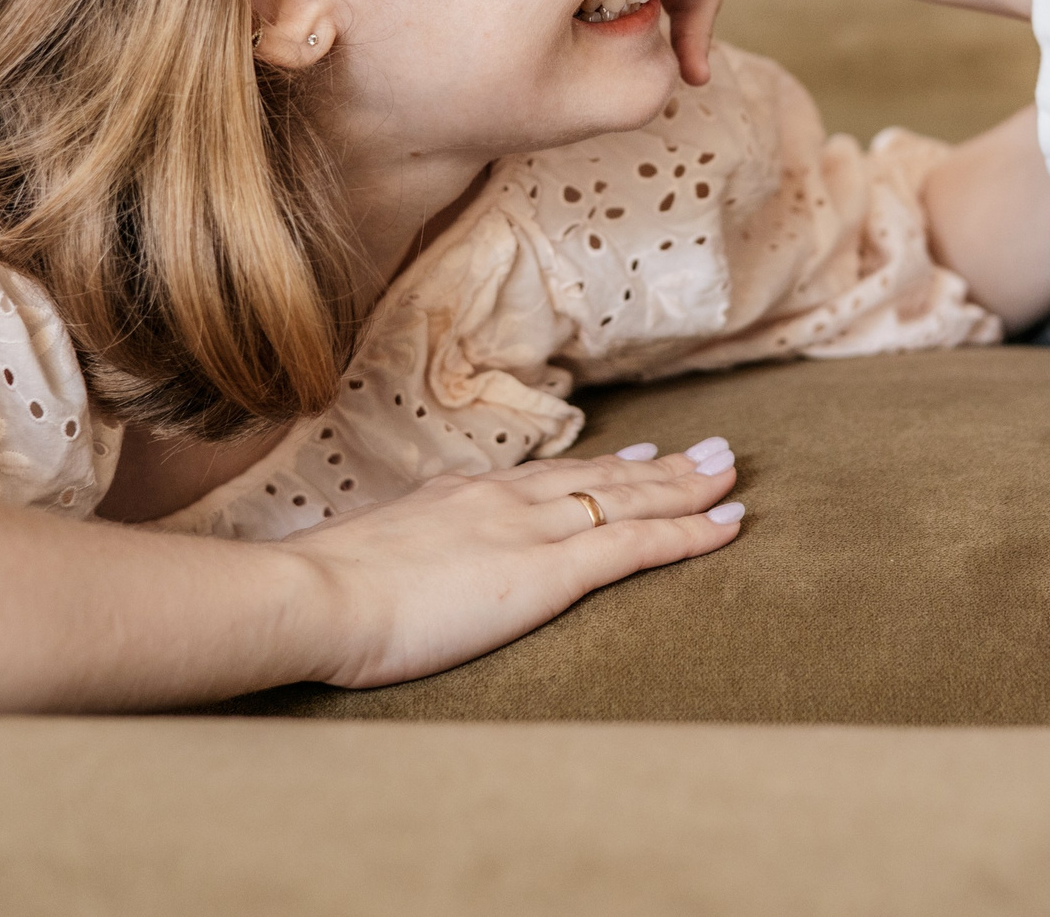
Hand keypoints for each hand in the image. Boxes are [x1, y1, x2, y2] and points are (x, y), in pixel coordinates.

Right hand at [287, 439, 743, 688]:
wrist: (318, 597)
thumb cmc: (322, 595)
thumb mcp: (362, 561)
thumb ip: (395, 560)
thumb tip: (388, 573)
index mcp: (459, 497)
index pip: (544, 478)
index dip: (596, 468)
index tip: (633, 456)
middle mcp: (505, 499)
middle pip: (598, 477)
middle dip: (659, 467)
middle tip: (708, 451)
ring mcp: (531, 529)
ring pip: (630, 500)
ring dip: (687, 487)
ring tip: (731, 472)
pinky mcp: (551, 571)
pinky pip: (638, 545)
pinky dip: (690, 534)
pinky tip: (728, 526)